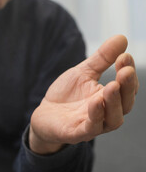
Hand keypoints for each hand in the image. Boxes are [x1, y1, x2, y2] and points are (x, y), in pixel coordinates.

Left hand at [29, 35, 138, 153]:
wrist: (44, 115)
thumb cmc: (66, 95)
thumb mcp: (83, 72)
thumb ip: (101, 58)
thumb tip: (122, 37)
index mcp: (109, 98)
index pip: (126, 87)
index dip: (128, 73)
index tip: (124, 56)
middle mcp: (105, 113)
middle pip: (124, 105)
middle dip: (127, 87)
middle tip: (125, 71)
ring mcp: (91, 125)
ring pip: (112, 120)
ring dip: (114, 103)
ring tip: (112, 85)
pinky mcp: (75, 133)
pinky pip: (90, 129)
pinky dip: (96, 117)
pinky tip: (95, 102)